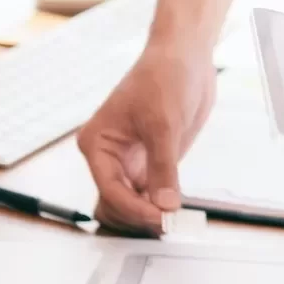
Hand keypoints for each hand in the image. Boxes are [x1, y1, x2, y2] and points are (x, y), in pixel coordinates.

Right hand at [77, 44, 215, 233]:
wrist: (186, 58)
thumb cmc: (164, 77)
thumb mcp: (164, 124)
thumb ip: (163, 168)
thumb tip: (164, 204)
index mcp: (98, 143)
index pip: (110, 190)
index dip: (135, 209)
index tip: (162, 218)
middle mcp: (109, 156)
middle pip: (113, 205)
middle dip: (136, 218)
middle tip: (166, 225)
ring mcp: (131, 161)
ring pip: (129, 204)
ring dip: (146, 217)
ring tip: (172, 223)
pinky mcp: (152, 162)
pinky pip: (149, 194)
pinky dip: (160, 206)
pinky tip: (177, 212)